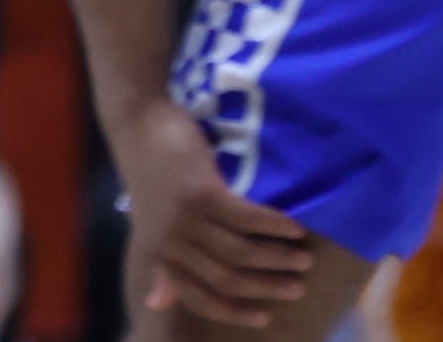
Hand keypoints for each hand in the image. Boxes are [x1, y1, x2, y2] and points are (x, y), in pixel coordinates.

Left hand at [115, 100, 312, 327]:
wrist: (139, 125)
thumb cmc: (151, 176)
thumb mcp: (152, 225)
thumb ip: (161, 265)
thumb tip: (157, 306)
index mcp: (159, 255)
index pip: (199, 298)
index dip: (234, 311)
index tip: (266, 317)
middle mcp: (170, 243)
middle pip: (228, 278)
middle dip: (267, 287)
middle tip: (297, 287)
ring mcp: (186, 219)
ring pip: (242, 252)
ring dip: (278, 258)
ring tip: (304, 260)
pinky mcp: (202, 193)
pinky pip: (248, 219)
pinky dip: (275, 225)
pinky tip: (296, 227)